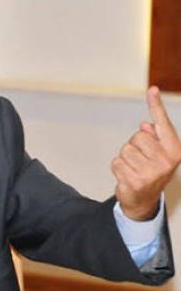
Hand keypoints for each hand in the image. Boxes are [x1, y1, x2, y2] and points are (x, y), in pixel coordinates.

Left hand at [112, 86, 180, 219]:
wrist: (144, 201)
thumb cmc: (150, 171)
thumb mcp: (157, 154)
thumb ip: (154, 138)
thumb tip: (145, 125)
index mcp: (175, 151)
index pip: (163, 123)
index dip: (156, 105)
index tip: (152, 89)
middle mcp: (167, 161)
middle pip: (137, 136)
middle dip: (134, 146)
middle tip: (140, 160)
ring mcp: (151, 172)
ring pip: (125, 149)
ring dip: (125, 158)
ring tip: (134, 169)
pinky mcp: (134, 180)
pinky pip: (116, 162)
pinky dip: (118, 168)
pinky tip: (127, 176)